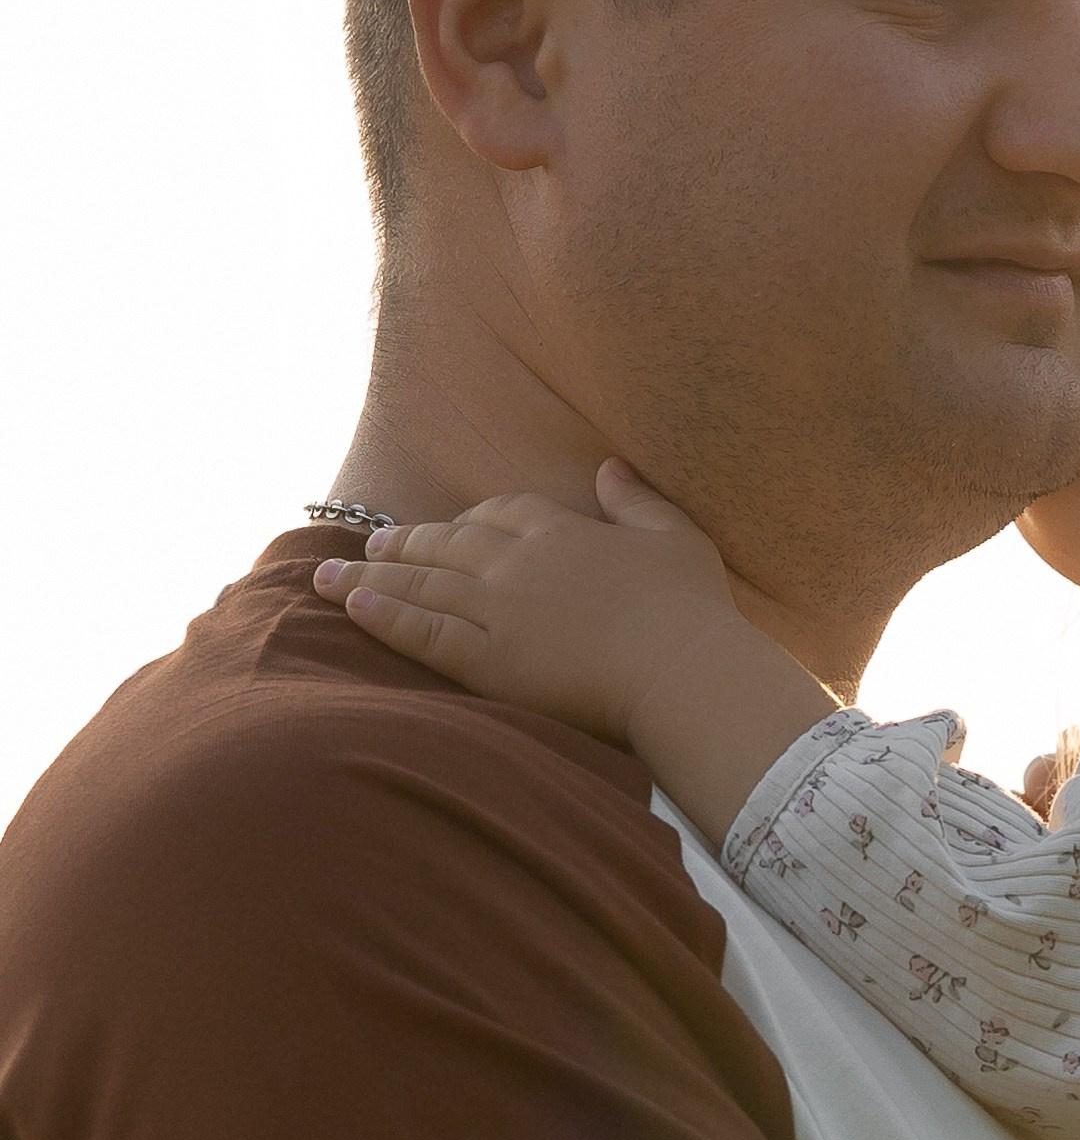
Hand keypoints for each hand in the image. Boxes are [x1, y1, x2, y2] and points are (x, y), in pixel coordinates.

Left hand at [313, 461, 737, 746]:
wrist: (684, 672)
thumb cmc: (691, 611)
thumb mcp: (675, 537)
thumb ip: (636, 501)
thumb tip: (608, 467)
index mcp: (561, 530)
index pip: (499, 513)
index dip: (467, 521)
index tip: (446, 528)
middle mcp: (518, 563)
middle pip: (444, 545)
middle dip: (401, 544)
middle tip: (367, 545)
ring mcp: (497, 610)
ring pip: (419, 585)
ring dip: (369, 576)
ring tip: (329, 575)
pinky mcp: (488, 660)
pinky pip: (421, 632)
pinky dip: (382, 616)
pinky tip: (350, 606)